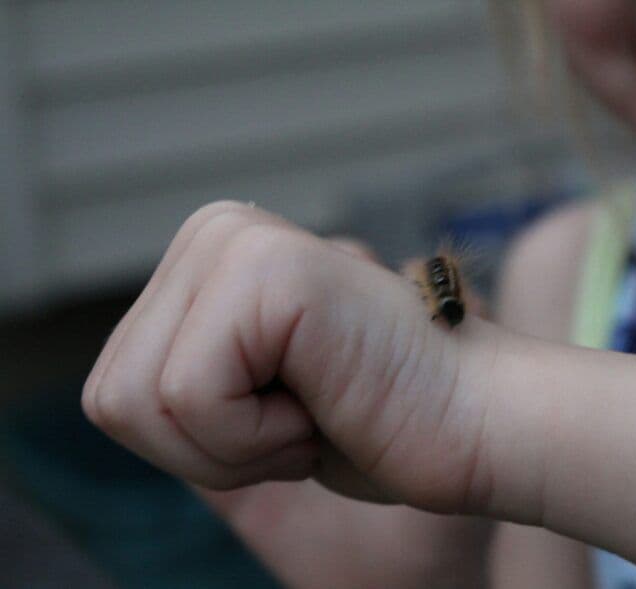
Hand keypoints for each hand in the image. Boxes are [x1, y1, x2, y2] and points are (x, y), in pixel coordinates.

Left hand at [82, 201, 498, 512]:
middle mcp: (215, 230)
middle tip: (305, 417)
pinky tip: (326, 400)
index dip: (200, 445)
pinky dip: (258, 438)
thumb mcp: (250, 400)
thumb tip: (113, 389)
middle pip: (113, 398)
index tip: (289, 419)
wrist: (477, 426)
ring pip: (139, 402)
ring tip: (316, 405)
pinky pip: (191, 397)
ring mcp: (240, 240)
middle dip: (211, 449)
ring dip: (235, 447)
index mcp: (205, 257)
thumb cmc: (378, 423)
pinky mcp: (269, 268)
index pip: (114, 391)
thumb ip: (183, 375)